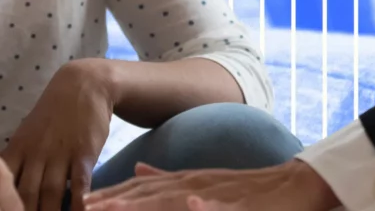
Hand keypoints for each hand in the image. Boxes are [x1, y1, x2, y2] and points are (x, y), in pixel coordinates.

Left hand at [1, 60, 114, 210]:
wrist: (82, 85)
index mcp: (17, 148)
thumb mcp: (27, 133)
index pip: (0, 180)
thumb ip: (16, 160)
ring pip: (50, 193)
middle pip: (24, 193)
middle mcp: (35, 153)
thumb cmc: (53, 114)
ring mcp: (60, 153)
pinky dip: (78, 205)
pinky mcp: (84, 154)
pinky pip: (80, 186)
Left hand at [82, 161, 340, 210]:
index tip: (80, 201)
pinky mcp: (239, 205)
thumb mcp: (199, 183)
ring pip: (174, 201)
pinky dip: (202, 207)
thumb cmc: (245, 191)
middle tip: (85, 207)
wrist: (294, 185)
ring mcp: (213, 194)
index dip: (109, 194)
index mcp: (182, 182)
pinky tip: (191, 205)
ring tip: (116, 209)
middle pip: (147, 194)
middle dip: (114, 201)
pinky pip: (218, 208)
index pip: (138, 188)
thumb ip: (166, 177)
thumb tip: (137, 166)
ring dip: (144, 204)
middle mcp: (191, 185)